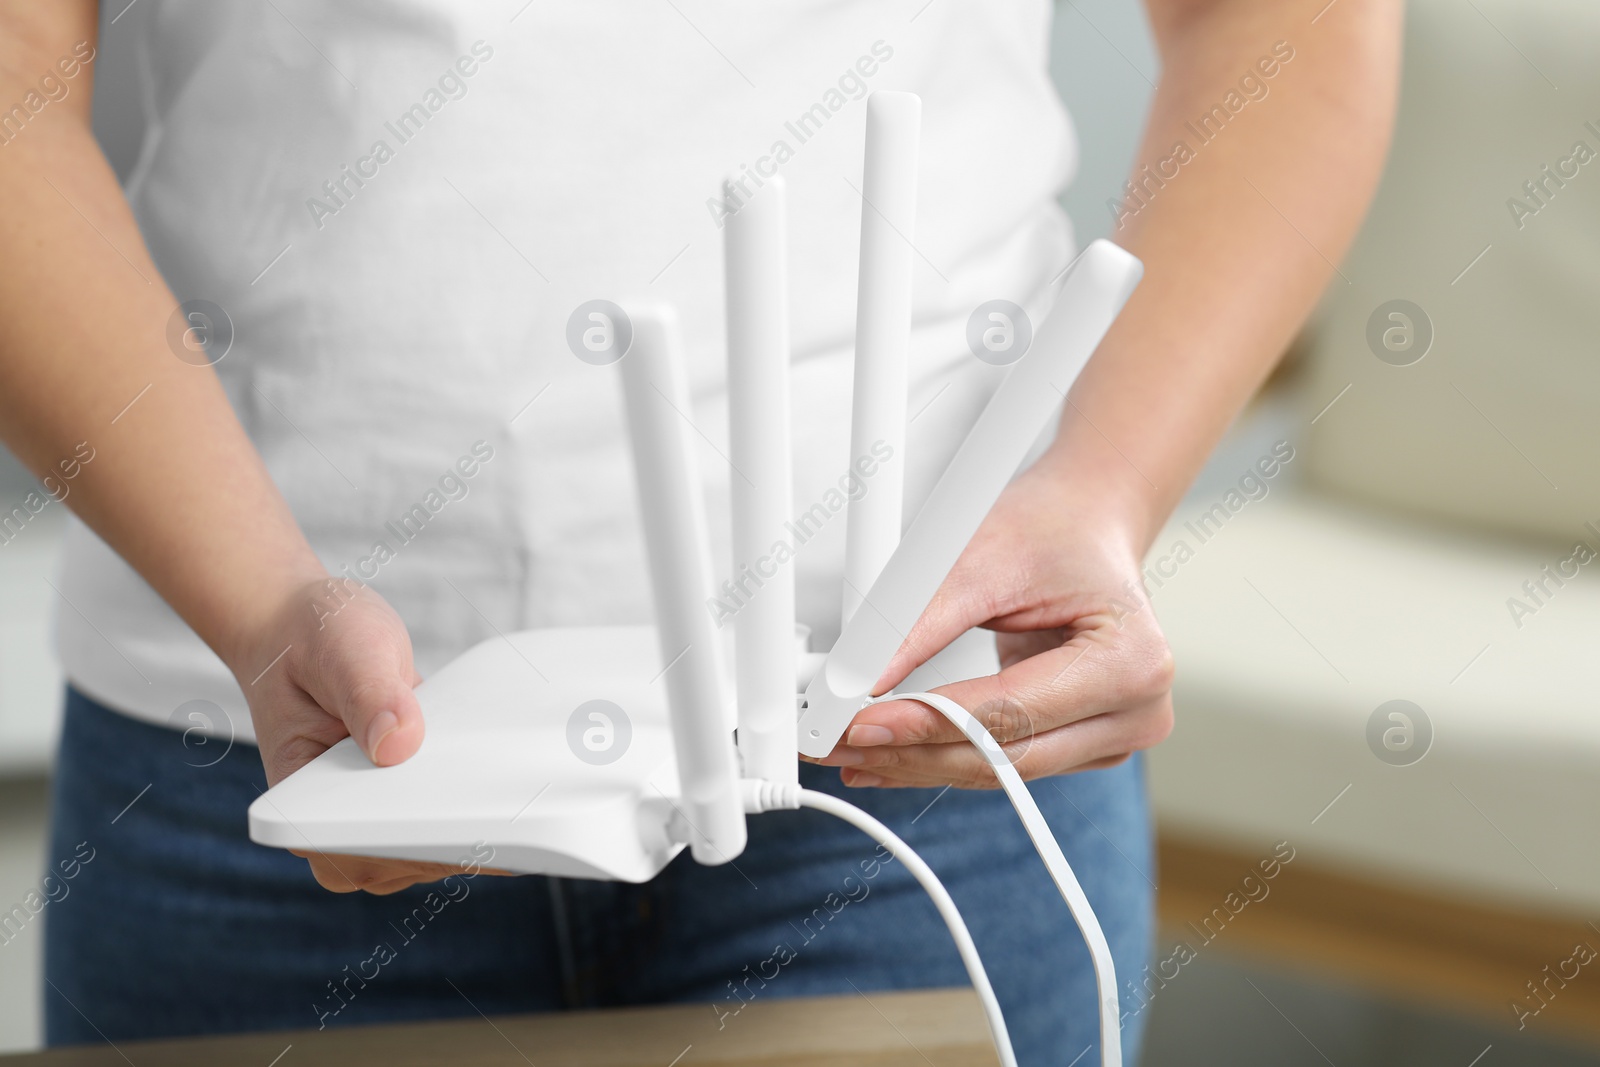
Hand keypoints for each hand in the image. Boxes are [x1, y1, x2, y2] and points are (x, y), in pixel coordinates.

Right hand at [234, 577, 502, 892]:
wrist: (301, 626)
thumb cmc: (309, 638)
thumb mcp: (341, 652)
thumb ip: (368, 695)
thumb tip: (399, 744)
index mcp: (300, 806)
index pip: (367, 851)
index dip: (425, 847)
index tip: (484, 835)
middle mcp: (335, 824)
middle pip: (412, 858)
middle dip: (469, 836)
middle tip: (529, 806)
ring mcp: (373, 814)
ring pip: (438, 844)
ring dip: (482, 819)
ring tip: (529, 793)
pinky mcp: (404, 794)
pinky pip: (447, 811)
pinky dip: (480, 796)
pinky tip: (516, 778)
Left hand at [808, 457, 1174, 787]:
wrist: (1087, 522)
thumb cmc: (1052, 529)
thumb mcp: (980, 559)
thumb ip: (917, 624)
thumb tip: (856, 679)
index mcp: (1131, 661)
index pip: (1008, 713)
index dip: (924, 724)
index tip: (857, 722)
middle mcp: (1136, 712)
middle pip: (1001, 757)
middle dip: (908, 752)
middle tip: (833, 743)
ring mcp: (1113, 737)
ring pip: (996, 771)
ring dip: (915, 762)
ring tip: (845, 749)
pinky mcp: (1082, 746)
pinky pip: (1000, 761)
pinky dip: (939, 755)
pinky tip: (886, 753)